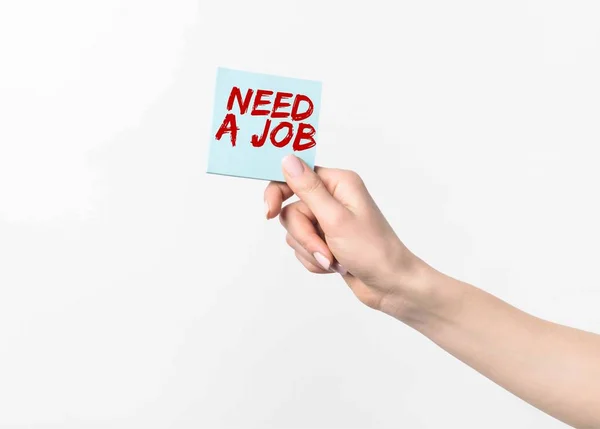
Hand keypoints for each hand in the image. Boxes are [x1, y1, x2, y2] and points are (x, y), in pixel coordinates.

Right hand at [264, 154, 424, 312]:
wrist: (389, 285)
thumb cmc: (373, 251)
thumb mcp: (336, 219)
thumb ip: (308, 190)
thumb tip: (288, 160)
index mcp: (339, 183)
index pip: (295, 176)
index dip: (278, 193)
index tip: (269, 212)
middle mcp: (333, 198)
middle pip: (292, 211)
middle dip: (305, 236)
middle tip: (324, 250)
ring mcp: (328, 220)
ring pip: (295, 232)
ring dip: (312, 250)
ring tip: (334, 260)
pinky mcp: (326, 239)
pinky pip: (302, 247)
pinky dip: (315, 260)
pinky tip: (335, 266)